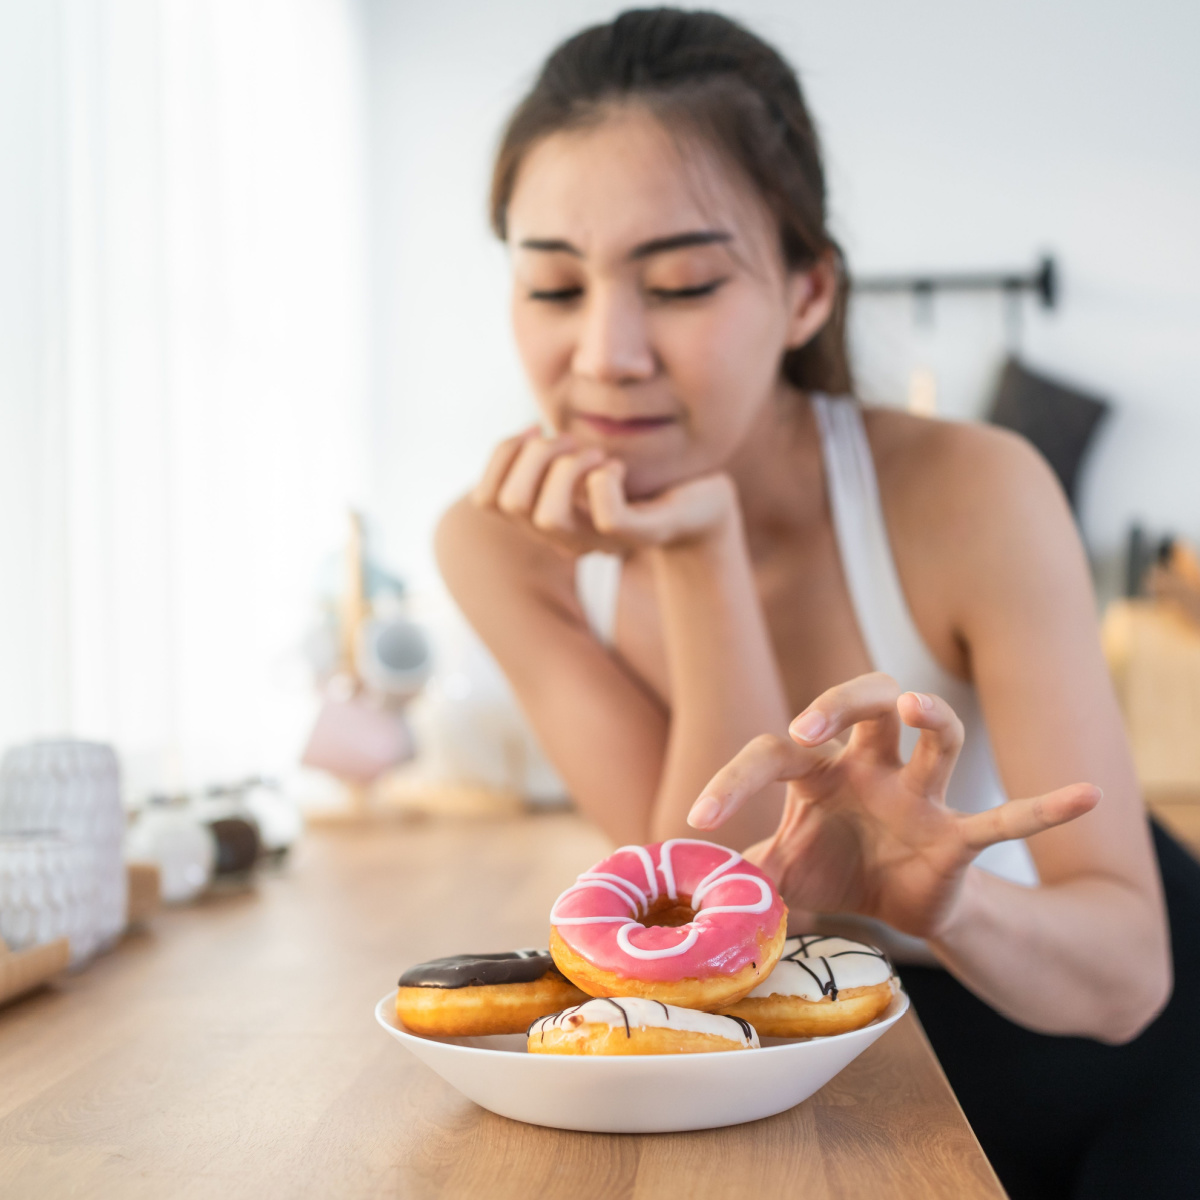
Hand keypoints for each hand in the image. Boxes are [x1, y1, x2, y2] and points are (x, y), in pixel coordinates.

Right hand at [471, 428, 737, 554]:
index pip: (487, 498)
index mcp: (545, 518)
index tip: (536, 430)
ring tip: (597, 455)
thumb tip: (526, 432)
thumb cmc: (639, 476)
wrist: (700, 505)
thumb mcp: (585, 461)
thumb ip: (551, 454)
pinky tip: (619, 468)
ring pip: (547, 517)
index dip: (502, 456)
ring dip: (568, 468)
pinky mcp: (643, 535)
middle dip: (536, 455)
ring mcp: (602, 541)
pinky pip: (606, 517)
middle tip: (573, 441)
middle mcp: (566, 537)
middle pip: (511, 503)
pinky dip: (607, 481)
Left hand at [687, 673, 1100, 938]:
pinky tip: (1085, 797)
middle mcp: (869, 767)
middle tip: (806, 732)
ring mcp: (919, 795)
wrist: (896, 907)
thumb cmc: (835, 868)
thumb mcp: (783, 871)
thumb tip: (688, 878)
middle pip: (860, 702)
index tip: (699, 820)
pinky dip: (1045, 808)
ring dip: (928, 716)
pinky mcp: (959, 832)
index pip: (772, 753)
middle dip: (835, 704)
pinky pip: (1006, 817)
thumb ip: (741, 866)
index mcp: (819, 772)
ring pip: (934, 733)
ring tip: (911, 707)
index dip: (733, 781)